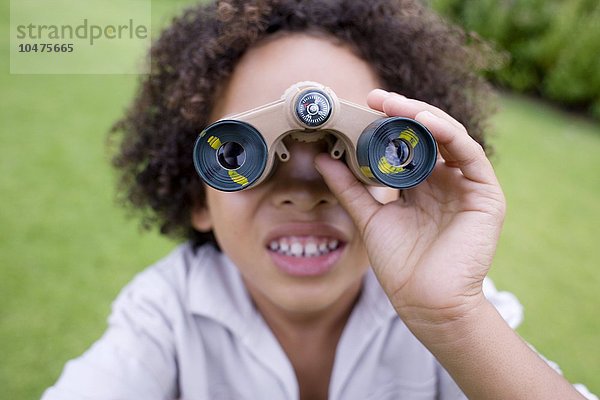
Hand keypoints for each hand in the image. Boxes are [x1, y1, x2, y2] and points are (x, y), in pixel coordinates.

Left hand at [315, 89, 505, 327]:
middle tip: (375, 97)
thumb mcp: (369, 217)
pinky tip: (424, 122)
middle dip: (402, 114)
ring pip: (449, 139)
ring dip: (423, 117)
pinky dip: (448, 134)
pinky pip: (470, 155)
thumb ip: (349, 187)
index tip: (361, 108)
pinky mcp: (486, 195)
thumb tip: (322, 158)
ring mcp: (467, 187)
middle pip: (426, 136)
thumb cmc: (400, 265)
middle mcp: (445, 182)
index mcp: (421, 187)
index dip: (386, 126)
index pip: (405, 146)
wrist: (425, 302)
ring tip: (396, 106)